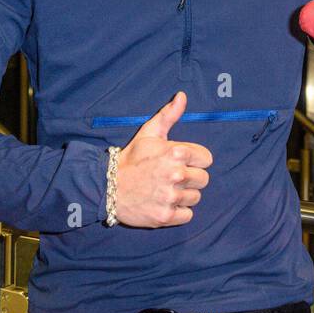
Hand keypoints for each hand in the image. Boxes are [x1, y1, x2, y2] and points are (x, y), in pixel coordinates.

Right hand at [113, 92, 212, 227]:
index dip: (195, 161)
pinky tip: (165, 203)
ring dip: (184, 195)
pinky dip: (179, 212)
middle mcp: (175, 174)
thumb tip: (183, 96)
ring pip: (196, 197)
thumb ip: (169, 115)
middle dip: (191, 178)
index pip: (207, 159)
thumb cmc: (132, 159)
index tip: (181, 162)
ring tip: (166, 190)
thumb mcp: (149, 133)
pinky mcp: (164, 216)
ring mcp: (170, 196)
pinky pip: (188, 215)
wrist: (107, 187)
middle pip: (204, 179)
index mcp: (176, 152)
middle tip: (172, 178)